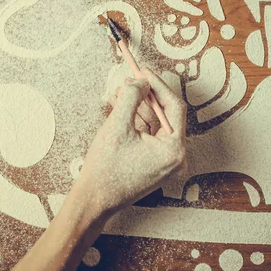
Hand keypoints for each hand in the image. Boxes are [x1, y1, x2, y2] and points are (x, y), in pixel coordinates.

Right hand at [74, 70, 186, 217]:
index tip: (143, 71)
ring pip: (157, 124)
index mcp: (174, 150)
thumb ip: (132, 97)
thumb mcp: (117, 125)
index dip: (157, 85)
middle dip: (146, 96)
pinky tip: (123, 111)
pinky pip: (151, 136)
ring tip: (120, 95)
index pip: (173, 106)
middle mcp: (176, 158)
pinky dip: (138, 122)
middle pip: (166, 115)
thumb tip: (141, 81)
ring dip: (140, 107)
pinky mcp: (156, 165)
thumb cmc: (105, 168)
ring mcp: (167, 163)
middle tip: (129, 81)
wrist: (94, 200)